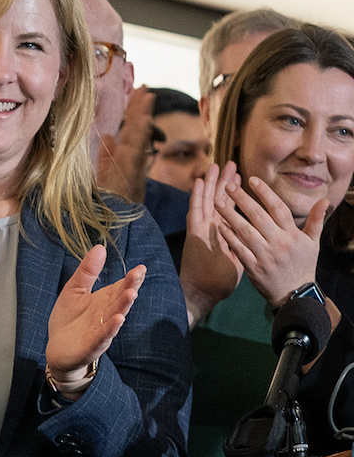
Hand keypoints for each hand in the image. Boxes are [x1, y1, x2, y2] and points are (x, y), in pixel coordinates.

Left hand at [45, 244, 144, 393]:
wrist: (57, 350)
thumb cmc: (69, 319)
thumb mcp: (74, 290)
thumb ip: (87, 271)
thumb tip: (100, 247)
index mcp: (105, 300)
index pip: (121, 287)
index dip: (131, 279)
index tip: (141, 268)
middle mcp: (107, 315)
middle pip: (120, 300)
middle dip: (130, 288)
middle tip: (138, 276)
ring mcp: (101, 331)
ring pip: (115, 317)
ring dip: (123, 307)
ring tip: (131, 294)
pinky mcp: (92, 346)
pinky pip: (102, 337)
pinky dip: (110, 329)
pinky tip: (117, 320)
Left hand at [97, 86, 155, 203]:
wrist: (108, 219)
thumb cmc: (109, 199)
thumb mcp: (105, 173)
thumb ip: (107, 154)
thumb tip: (108, 135)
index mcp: (127, 158)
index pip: (133, 129)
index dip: (136, 112)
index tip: (139, 94)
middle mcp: (133, 159)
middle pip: (138, 129)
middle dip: (140, 109)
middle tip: (144, 88)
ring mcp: (132, 164)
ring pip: (139, 135)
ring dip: (142, 115)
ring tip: (146, 96)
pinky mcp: (130, 170)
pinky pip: (137, 148)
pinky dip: (141, 134)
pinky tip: (143, 119)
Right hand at [179, 161, 241, 326]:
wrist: (204, 292)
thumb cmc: (220, 280)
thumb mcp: (240, 260)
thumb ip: (248, 246)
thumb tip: (262, 238)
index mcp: (224, 234)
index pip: (231, 209)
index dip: (238, 194)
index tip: (245, 178)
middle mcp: (211, 228)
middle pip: (218, 200)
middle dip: (225, 183)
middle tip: (231, 164)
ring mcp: (201, 230)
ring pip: (206, 201)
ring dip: (210, 183)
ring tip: (215, 166)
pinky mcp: (194, 234)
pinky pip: (195, 211)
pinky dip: (196, 196)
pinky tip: (199, 182)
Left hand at [216, 173, 326, 307]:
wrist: (296, 293)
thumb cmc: (303, 265)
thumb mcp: (313, 243)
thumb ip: (316, 220)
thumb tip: (324, 200)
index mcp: (292, 234)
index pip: (278, 208)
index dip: (265, 192)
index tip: (252, 179)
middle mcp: (279, 242)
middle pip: (258, 216)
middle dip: (242, 199)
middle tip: (228, 186)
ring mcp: (265, 255)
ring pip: (245, 231)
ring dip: (230, 216)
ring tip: (217, 203)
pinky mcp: (254, 268)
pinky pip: (239, 249)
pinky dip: (229, 238)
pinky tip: (219, 226)